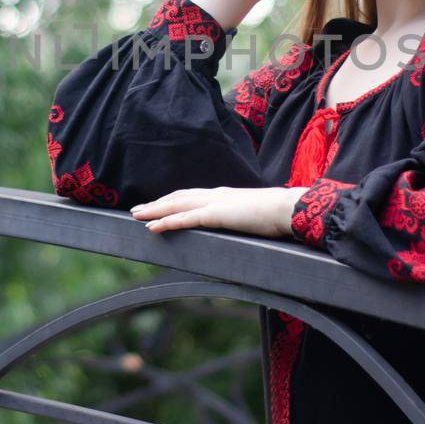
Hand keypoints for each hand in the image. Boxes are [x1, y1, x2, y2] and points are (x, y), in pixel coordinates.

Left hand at [130, 186, 309, 238]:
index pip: (191, 196)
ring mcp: (214, 203)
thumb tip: (241, 226)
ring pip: (176, 206)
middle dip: (156, 204)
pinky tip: (153, 227)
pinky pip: (185, 219)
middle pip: (177, 198)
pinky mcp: (216, 215)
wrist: (288, 209)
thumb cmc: (278, 214)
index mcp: (224, 195)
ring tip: (137, 216)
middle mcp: (215, 195)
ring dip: (154, 211)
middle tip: (136, 210)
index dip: (172, 200)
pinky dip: (167, 222)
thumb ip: (243, 219)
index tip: (157, 204)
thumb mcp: (255, 216)